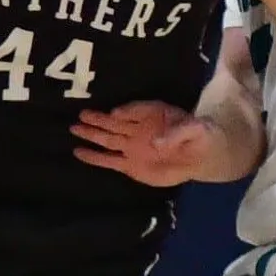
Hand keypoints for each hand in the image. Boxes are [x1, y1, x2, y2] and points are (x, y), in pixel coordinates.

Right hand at [72, 100, 215, 185]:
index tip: (116, 114)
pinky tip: (78, 152)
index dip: (126, 111)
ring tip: (74, 128)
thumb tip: (155, 143)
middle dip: (98, 119)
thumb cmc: (200, 136)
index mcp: (153, 115)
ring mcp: (132, 147)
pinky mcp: (130, 165)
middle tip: (81, 114)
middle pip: (114, 123)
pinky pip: (109, 161)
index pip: (135, 110)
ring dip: (92, 134)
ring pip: (108, 140)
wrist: (201, 157)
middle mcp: (138, 129)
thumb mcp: (196, 130)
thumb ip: (177, 133)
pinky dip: (94, 157)